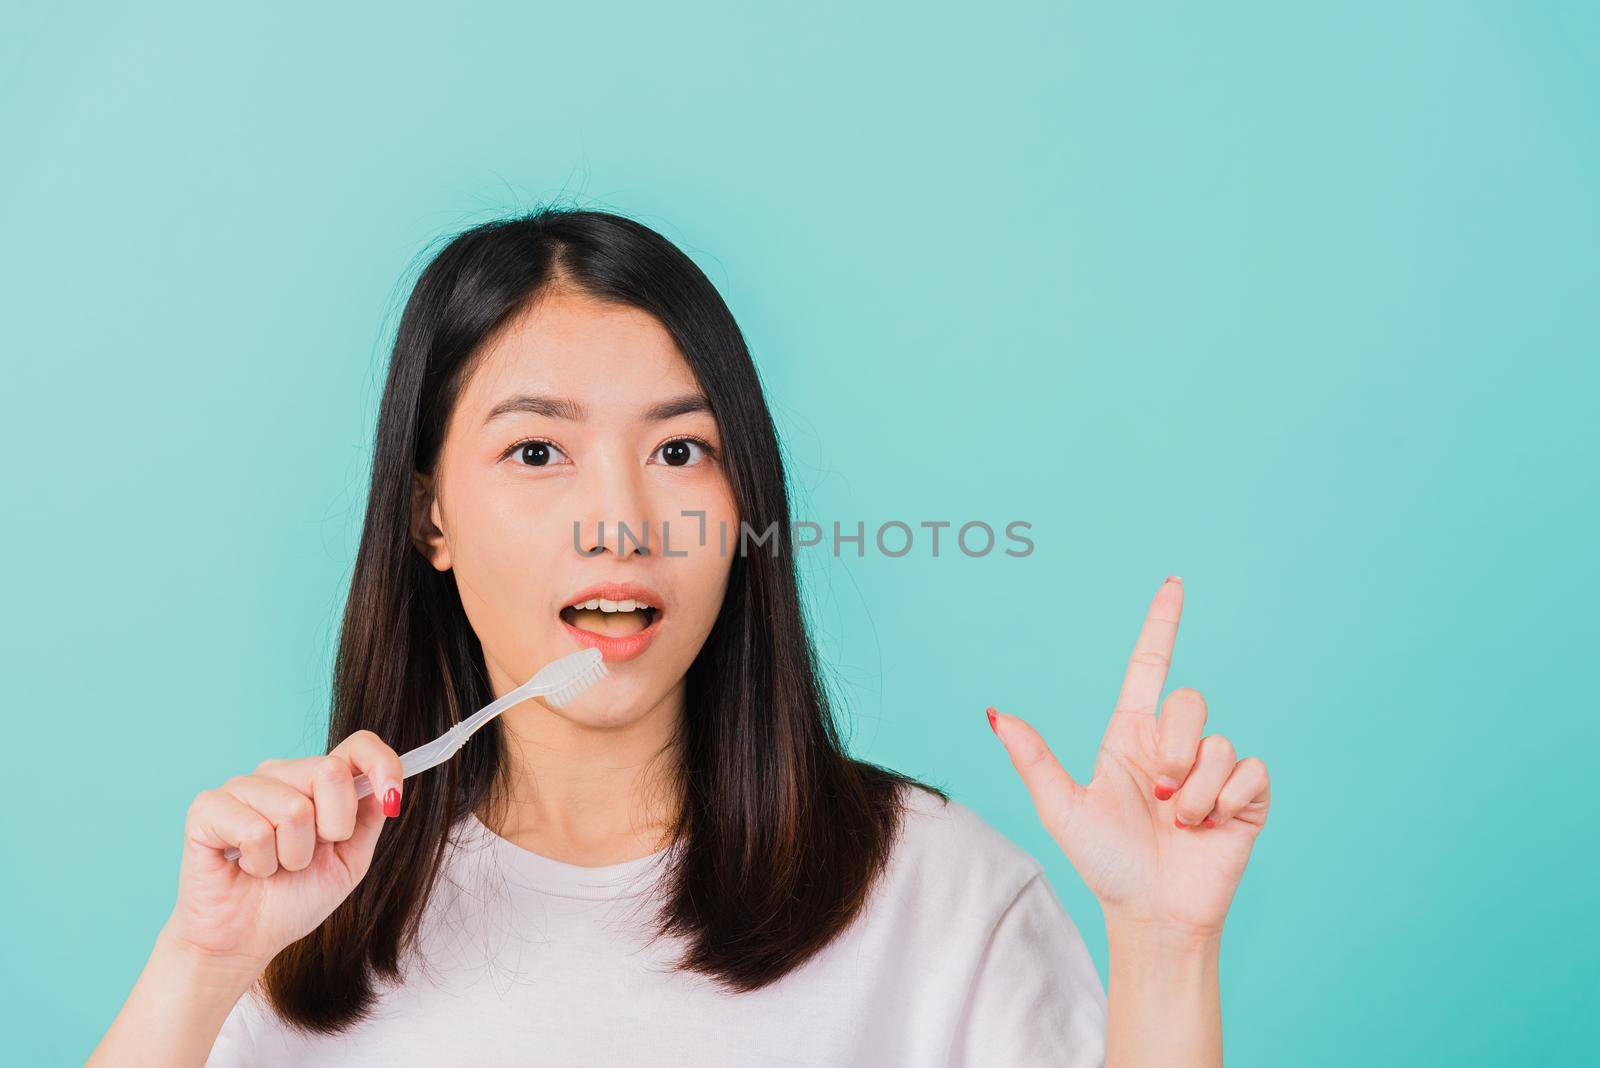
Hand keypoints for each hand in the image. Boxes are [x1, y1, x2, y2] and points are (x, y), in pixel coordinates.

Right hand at [160, 730, 405, 974]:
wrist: (245, 939)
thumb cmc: (294, 898)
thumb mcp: (349, 860)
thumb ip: (368, 818)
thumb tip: (386, 786)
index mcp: (316, 781)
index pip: (358, 745)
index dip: (382, 764)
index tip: (392, 797)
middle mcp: (280, 774)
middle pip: (330, 772)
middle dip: (333, 829)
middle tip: (307, 856)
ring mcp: (241, 786)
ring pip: (294, 808)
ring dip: (293, 855)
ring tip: (274, 867)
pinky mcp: (207, 807)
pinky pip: (254, 830)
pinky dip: (259, 863)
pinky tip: (245, 867)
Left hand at [989, 577, 1270, 937]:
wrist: (1152, 914)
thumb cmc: (1106, 863)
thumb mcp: (1063, 808)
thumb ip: (1033, 758)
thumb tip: (994, 714)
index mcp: (1130, 736)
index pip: (1150, 665)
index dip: (1162, 624)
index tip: (1173, 584)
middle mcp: (1173, 745)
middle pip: (1189, 702)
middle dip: (1172, 749)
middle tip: (1157, 797)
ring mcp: (1212, 769)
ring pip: (1218, 743)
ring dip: (1192, 792)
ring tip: (1178, 824)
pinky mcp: (1246, 796)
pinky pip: (1249, 770)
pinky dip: (1224, 803)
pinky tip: (1209, 829)